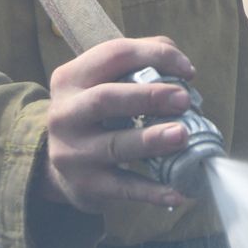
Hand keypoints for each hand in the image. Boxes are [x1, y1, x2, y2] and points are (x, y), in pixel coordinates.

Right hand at [35, 36, 196, 213]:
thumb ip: (136, 65)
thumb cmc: (94, 115)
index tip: (189, 71)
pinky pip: (124, 188)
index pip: (113, 55)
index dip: (154, 56)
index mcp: (70, 78)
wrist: (58, 166)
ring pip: (115, 145)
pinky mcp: (86, 185)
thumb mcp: (100, 84)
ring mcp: (72, 152)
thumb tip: (179, 64)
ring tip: (182, 135)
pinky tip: (177, 192)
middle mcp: (65, 113)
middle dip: (148, 96)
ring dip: (152, 139)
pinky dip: (152, 191)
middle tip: (184, 100)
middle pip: (106, 98)